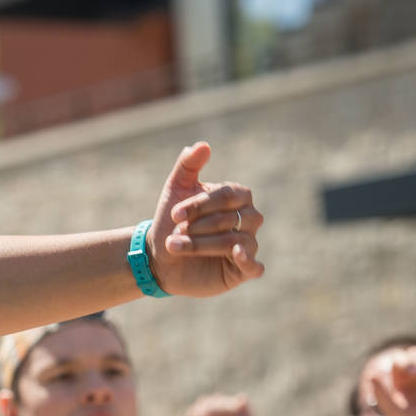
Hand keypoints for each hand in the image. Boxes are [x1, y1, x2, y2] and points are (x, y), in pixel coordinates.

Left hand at [147, 143, 265, 296]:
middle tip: (174, 232)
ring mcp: (247, 245)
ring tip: (173, 246)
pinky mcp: (242, 270)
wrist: (160, 257)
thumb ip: (188, 165)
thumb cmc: (172, 221)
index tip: (174, 214)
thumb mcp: (175, 190)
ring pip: (235, 242)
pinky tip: (236, 255)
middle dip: (198, 226)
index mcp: (237, 197)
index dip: (200, 205)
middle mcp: (248, 219)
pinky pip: (255, 266)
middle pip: (231, 219)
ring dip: (200, 244)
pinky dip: (248, 261)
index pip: (228, 196)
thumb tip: (203, 145)